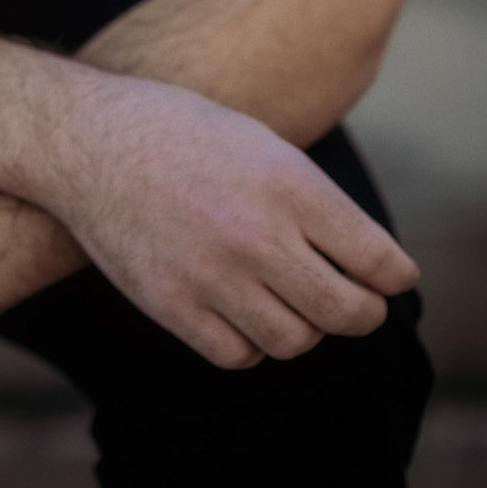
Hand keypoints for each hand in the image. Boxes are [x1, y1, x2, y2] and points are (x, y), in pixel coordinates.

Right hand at [45, 74, 417, 370]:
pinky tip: (245, 312)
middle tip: (359, 303)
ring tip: (293, 301)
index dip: (395, 276)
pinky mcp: (173, 306)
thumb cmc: (182, 132)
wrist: (91, 140)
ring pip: (296, 341)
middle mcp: (257, 234)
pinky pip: (239, 355)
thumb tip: (366, 263)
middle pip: (346, 313)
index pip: (376, 259)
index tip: (392, 279)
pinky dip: (252, 342)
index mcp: (288, 183)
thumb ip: (312, 201)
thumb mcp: (259, 142)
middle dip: (364, 313)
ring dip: (305, 327)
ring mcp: (213, 276)